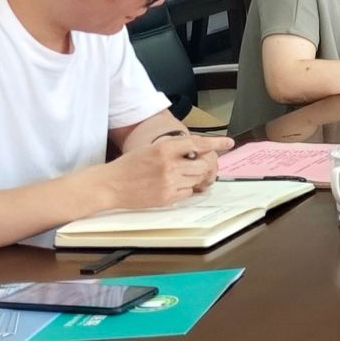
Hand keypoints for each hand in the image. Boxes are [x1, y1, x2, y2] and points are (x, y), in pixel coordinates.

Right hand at [103, 133, 233, 207]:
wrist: (110, 185)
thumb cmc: (130, 165)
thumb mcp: (152, 148)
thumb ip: (174, 148)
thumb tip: (197, 150)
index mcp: (164, 148)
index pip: (198, 143)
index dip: (216, 143)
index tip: (229, 143)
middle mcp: (169, 164)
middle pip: (202, 164)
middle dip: (201, 165)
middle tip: (193, 165)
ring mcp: (169, 182)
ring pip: (197, 179)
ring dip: (193, 177)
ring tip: (177, 176)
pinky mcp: (167, 197)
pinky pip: (188, 192)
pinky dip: (185, 189)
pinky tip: (171, 186)